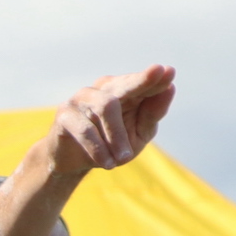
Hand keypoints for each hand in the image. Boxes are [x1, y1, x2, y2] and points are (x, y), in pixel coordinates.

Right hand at [51, 65, 176, 172]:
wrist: (73, 162)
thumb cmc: (111, 144)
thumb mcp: (138, 134)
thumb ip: (152, 114)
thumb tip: (170, 89)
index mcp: (124, 90)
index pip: (142, 82)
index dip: (154, 78)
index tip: (169, 71)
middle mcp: (103, 88)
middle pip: (124, 84)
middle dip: (142, 81)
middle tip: (158, 73)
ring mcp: (82, 98)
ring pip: (106, 106)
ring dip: (117, 136)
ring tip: (124, 159)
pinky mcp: (64, 114)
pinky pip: (86, 129)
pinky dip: (99, 148)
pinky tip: (108, 163)